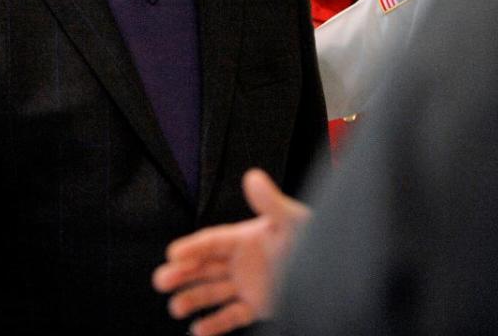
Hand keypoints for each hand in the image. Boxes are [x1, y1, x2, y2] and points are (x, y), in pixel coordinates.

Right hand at [152, 169, 310, 335]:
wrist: (337, 271)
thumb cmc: (315, 238)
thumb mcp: (292, 220)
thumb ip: (270, 202)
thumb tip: (252, 176)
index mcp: (243, 237)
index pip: (210, 242)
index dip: (191, 247)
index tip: (172, 254)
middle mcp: (240, 261)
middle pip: (203, 267)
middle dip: (181, 274)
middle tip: (161, 281)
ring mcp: (246, 285)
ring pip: (212, 293)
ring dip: (192, 299)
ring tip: (176, 308)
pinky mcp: (257, 307)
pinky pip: (232, 316)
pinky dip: (215, 324)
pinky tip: (198, 330)